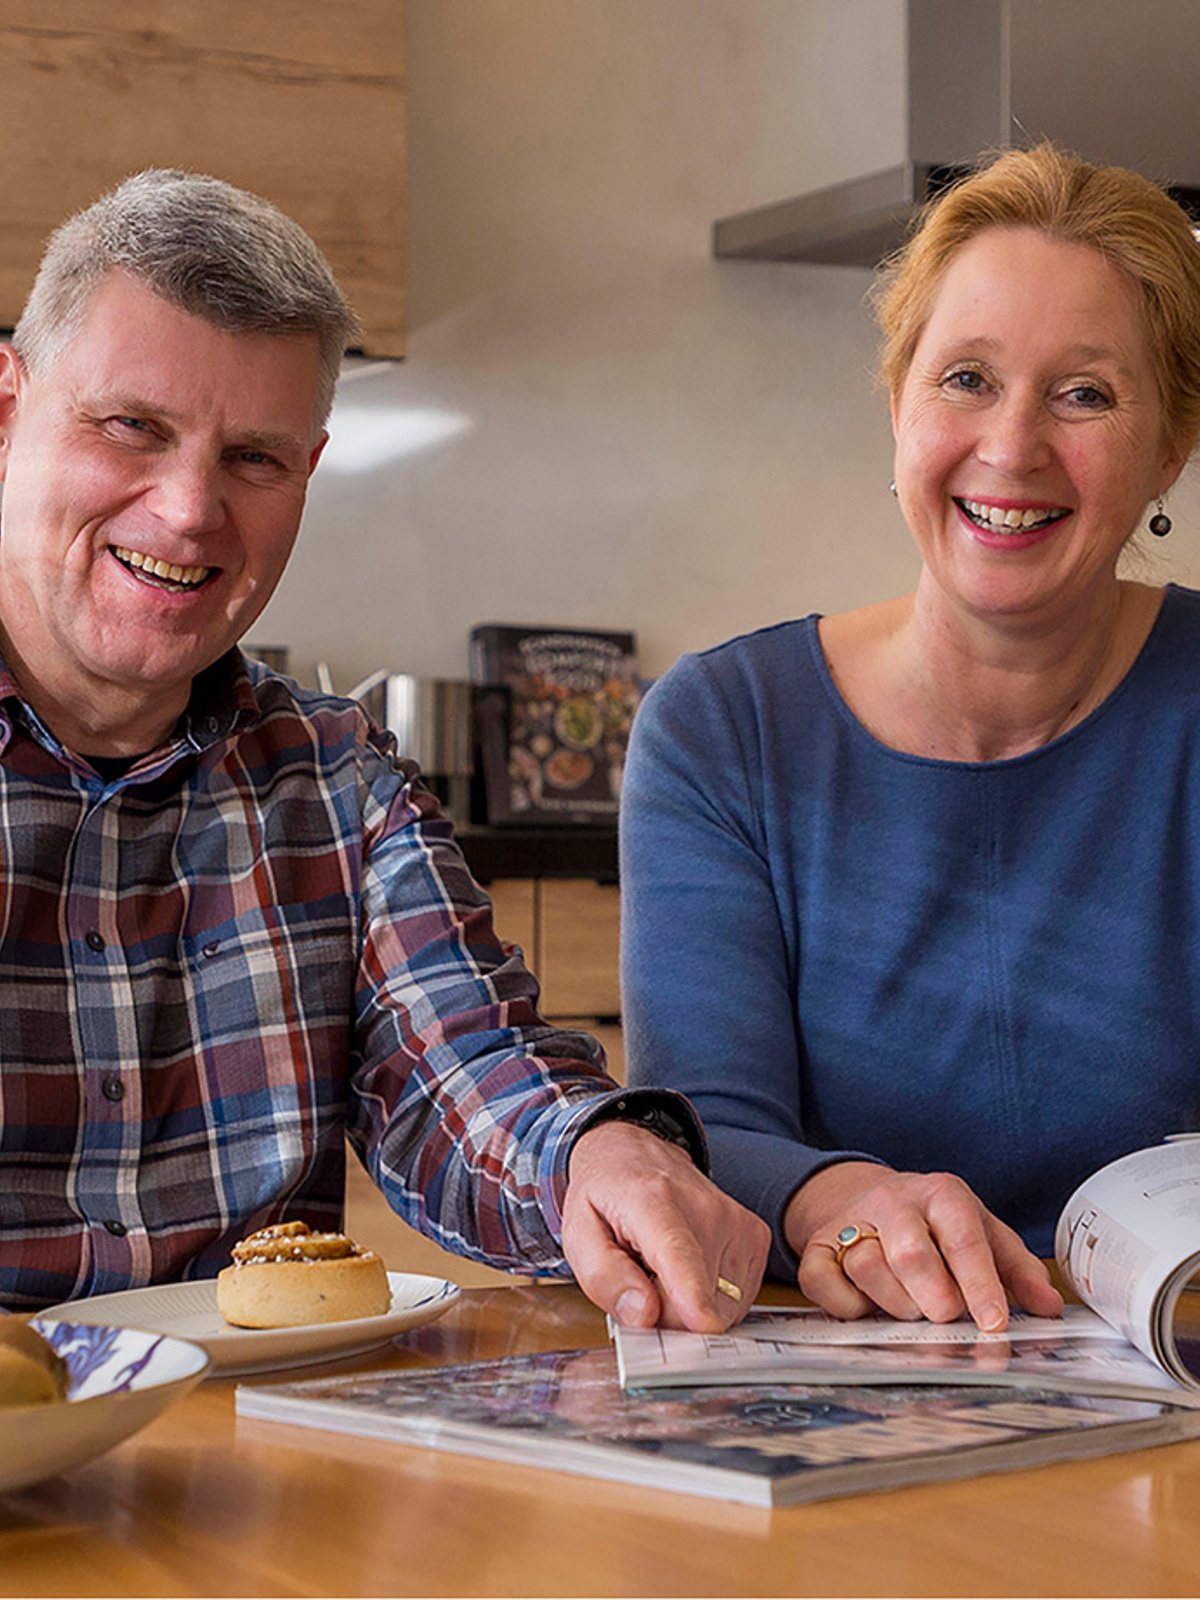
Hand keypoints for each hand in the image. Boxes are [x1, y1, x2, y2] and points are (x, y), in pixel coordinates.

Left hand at [562, 1121, 770, 1331]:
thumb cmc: (606, 1195)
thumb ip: (604, 1277)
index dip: (691, 1292)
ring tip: (663, 1269)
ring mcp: (736, 1221)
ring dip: (689, 1305)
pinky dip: (712, 1297)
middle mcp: (704, 1207)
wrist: (635, 1152)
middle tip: (642, 1281)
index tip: (703, 1321)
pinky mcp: (754, 1236)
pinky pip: (737, 1299)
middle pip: (699, 1297)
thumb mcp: (579, 1235)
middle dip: (667, 1313)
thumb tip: (644, 1314)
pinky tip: (690, 1270)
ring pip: (722, 1305)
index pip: (678, 1252)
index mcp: (653, 1201)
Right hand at [786, 1161, 1062, 1330]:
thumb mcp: (983, 1232)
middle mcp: (895, 1202)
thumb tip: (1050, 1307)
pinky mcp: (817, 1247)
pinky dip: (846, 1304)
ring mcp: (851, 1223)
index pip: (964, 1239)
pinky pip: (823, 1282)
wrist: (861, 1196)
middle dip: (934, 1298)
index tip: (994, 1323)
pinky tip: (866, 1304)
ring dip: (894, 1304)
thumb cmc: (934, 1225)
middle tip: (945, 1316)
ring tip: (911, 1308)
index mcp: (943, 1195)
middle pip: (911, 1254)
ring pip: (867, 1268)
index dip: (981, 1284)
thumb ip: (1018, 1270)